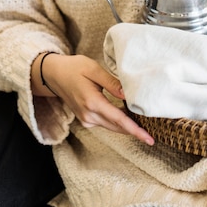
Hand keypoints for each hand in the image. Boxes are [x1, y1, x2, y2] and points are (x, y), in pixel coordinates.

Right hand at [32, 53, 154, 145]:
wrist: (54, 75)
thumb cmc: (74, 68)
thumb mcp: (94, 70)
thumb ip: (112, 83)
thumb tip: (129, 95)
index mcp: (92, 102)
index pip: (119, 120)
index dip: (135, 130)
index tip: (148, 139)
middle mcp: (88, 115)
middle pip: (117, 127)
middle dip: (134, 131)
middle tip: (151, 135)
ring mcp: (86, 119)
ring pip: (112, 127)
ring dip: (127, 127)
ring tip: (143, 126)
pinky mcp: (86, 119)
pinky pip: (106, 123)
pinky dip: (117, 122)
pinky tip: (128, 116)